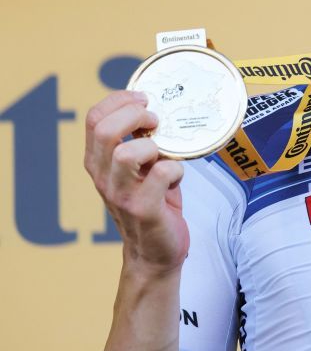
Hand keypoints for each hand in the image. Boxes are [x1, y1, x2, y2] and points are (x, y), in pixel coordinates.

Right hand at [84, 91, 189, 276]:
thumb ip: (142, 143)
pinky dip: (175, 168)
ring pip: (125, 154)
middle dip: (135, 115)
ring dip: (152, 144)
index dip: (119, 100)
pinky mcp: (143, 209)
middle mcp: (103, 177)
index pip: (94, 119)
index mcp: (99, 162)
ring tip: (163, 150)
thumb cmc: (153, 203)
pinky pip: (160, 174)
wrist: (154, 253)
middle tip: (156, 120)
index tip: (144, 98)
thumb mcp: (140, 168)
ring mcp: (121, 194)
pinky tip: (176, 176)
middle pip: (104, 130)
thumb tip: (161, 109)